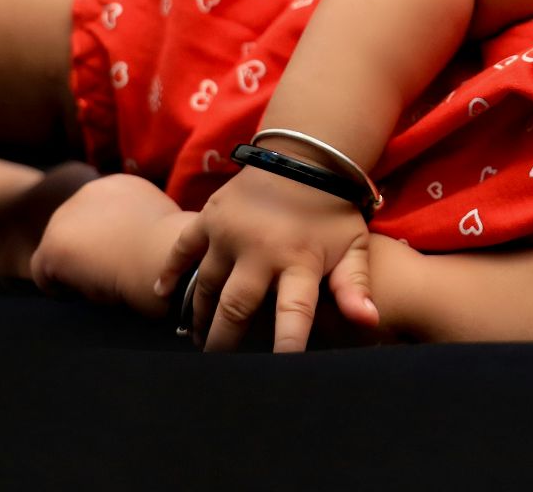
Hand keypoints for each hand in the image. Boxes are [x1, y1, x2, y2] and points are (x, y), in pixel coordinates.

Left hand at [29, 173, 182, 312]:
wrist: (166, 260)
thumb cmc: (173, 254)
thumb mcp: (159, 226)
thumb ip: (136, 226)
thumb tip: (125, 248)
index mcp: (118, 186)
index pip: (97, 217)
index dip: (106, 242)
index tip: (122, 261)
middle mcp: (89, 192)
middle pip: (74, 230)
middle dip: (86, 253)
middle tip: (109, 277)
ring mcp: (67, 216)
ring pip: (58, 250)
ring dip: (74, 269)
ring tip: (102, 285)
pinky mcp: (54, 244)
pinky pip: (43, 275)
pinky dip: (60, 288)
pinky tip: (86, 293)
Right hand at [154, 164, 378, 352]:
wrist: (305, 157)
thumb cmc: (333, 211)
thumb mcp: (353, 246)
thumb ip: (355, 286)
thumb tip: (369, 322)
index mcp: (299, 260)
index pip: (293, 312)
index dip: (286, 343)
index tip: (278, 373)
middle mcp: (260, 249)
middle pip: (236, 308)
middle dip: (226, 342)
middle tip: (220, 369)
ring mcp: (230, 233)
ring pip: (207, 286)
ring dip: (200, 317)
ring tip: (199, 341)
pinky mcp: (210, 217)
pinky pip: (182, 249)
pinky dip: (170, 273)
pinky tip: (163, 297)